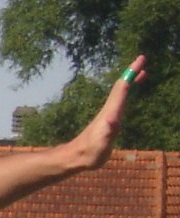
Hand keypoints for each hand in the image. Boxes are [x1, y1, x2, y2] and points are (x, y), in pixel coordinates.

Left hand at [63, 53, 144, 172]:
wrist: (76, 157)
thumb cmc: (89, 152)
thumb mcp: (101, 143)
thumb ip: (107, 132)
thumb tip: (112, 119)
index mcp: (110, 113)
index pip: (121, 89)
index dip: (130, 74)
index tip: (140, 60)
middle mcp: (109, 111)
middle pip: (121, 88)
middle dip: (131, 73)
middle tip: (142, 60)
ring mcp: (108, 115)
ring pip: (120, 93)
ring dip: (130, 81)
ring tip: (140, 73)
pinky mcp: (107, 121)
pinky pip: (120, 101)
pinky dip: (126, 92)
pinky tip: (128, 93)